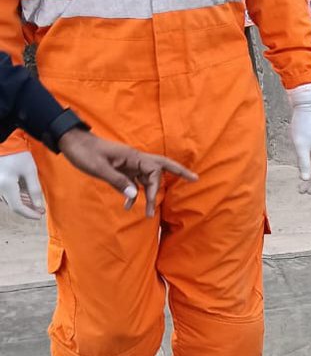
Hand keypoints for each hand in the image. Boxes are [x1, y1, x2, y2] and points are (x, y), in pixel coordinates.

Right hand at [0, 150, 43, 219]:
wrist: (4, 143)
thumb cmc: (18, 155)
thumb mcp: (30, 172)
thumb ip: (34, 190)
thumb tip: (38, 206)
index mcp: (6, 185)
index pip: (17, 207)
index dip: (29, 214)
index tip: (39, 215)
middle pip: (13, 205)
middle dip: (27, 209)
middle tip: (40, 210)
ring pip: (9, 200)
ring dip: (22, 203)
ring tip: (36, 203)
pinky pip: (6, 194)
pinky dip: (17, 197)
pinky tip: (26, 196)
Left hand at [58, 130, 197, 216]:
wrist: (71, 142)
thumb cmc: (84, 153)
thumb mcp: (99, 168)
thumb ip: (118, 182)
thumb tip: (135, 195)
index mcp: (132, 156)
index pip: (154, 170)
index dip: (155, 187)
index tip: (150, 203)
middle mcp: (134, 159)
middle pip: (161, 166)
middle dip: (179, 172)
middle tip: (195, 178)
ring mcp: (128, 163)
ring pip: (147, 177)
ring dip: (150, 193)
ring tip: (149, 213)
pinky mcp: (120, 168)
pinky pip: (133, 181)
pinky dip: (134, 193)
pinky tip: (129, 205)